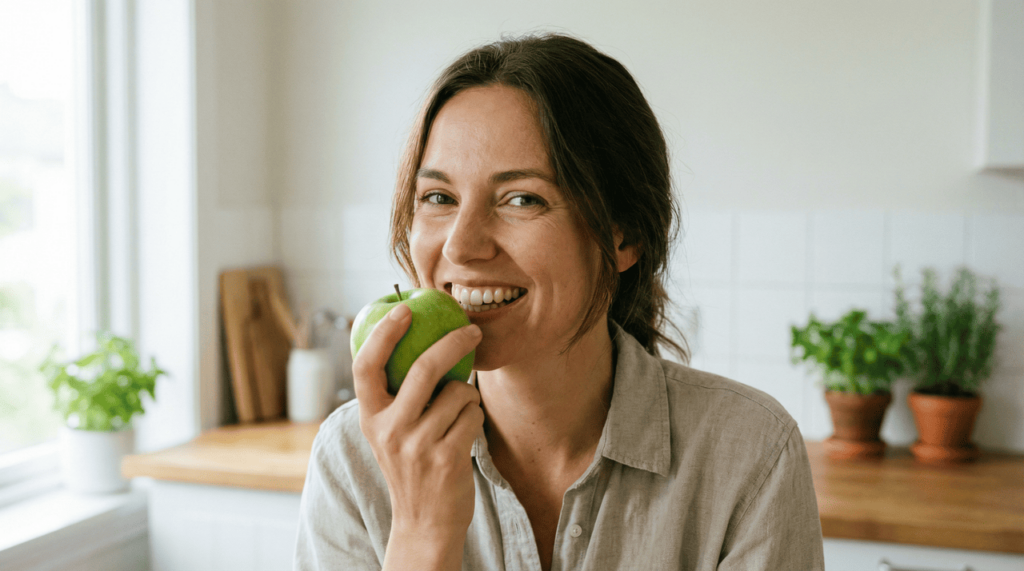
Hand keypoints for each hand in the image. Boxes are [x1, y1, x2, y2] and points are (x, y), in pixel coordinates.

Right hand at [352, 303, 483, 567]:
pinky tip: (465, 433)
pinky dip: (475, 418)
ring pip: (458, 392)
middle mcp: (389, 429)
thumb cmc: (412, 466)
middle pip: (423, 367)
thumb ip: (396, 395)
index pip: (365, 365)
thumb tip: (416, 336)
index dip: (383, 333)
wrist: (425, 522)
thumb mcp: (390, 432)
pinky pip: (472, 415)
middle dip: (454, 341)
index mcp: (370, 417)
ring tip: (459, 415)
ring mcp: (417, 444)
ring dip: (468, 397)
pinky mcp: (446, 457)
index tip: (405, 309)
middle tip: (472, 330)